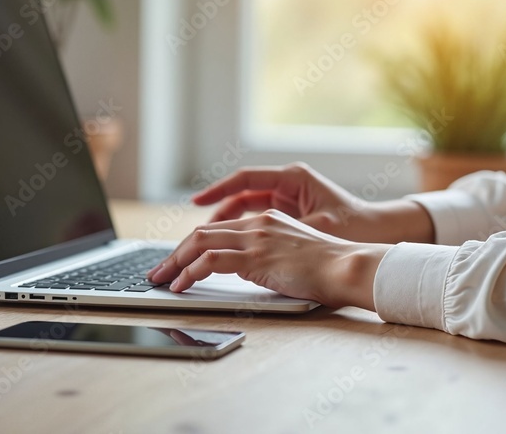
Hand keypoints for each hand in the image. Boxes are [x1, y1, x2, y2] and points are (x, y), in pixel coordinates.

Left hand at [147, 209, 390, 308]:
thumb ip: (269, 256)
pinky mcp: (255, 257)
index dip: (192, 244)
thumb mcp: (294, 254)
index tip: (178, 259)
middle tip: (158, 270)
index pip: (218, 229)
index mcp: (266, 220)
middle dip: (174, 253)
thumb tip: (249, 271)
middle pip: (202, 233)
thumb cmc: (329, 267)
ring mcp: (255, 239)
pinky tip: (181, 285)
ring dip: (174, 263)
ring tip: (161, 279)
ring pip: (199, 243)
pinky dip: (189, 273)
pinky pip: (210, 262)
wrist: (347, 266)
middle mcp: (257, 224)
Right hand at [192, 162, 434, 243]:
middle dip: (214, 214)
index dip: (217, 191)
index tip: (196, 203)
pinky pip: (256, 221)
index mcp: (293, 178)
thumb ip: (284, 232)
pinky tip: (226, 250)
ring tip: (203, 246)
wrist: (379, 234)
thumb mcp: (317, 228)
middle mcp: (287, 185)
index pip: (245, 180)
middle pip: (240, 196)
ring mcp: (288, 200)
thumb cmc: (355, 227)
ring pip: (245, 210)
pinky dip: (240, 233)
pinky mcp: (290, 216)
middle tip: (194, 234)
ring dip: (224, 227)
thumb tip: (252, 242)